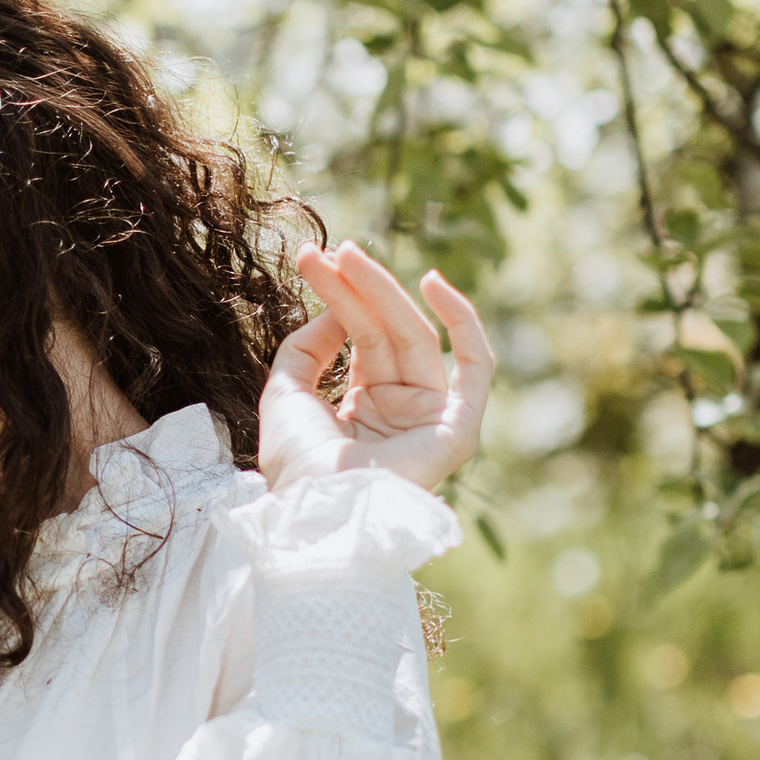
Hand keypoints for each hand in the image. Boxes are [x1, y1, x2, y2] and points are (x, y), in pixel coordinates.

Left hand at [259, 244, 493, 498]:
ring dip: (384, 292)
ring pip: (415, 337)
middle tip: (332, 248)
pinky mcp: (458, 429)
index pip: (360, 337)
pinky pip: (475, 368)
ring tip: (349, 254)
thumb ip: (306, 348)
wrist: (313, 511)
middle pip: (385, 331)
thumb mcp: (284, 394)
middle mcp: (401, 410)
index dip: (339, 295)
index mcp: (364, 408)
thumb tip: (337, 311)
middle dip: (358, 287)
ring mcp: (431, 418)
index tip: (312, 258)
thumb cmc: (297, 466)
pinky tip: (434, 283)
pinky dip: (464, 323)